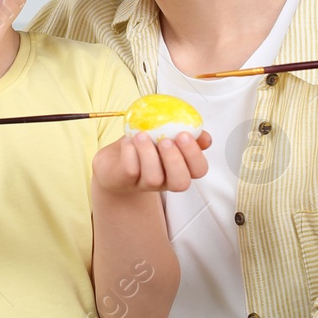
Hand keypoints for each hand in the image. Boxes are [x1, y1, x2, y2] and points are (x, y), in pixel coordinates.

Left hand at [93, 129, 211, 195]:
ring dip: (148, 153)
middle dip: (175, 160)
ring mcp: (145, 184)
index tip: (185, 134)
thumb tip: (204, 136)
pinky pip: (131, 170)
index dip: (195, 154)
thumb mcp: (165, 136)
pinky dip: (130, 152)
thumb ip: (184, 133)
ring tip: (141, 135)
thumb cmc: (142, 147)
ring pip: (154, 178)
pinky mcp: (125, 181)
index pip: (198, 170)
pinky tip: (128, 141)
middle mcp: (165, 180)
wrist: (112, 162)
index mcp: (179, 168)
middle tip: (166, 140)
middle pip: (181, 182)